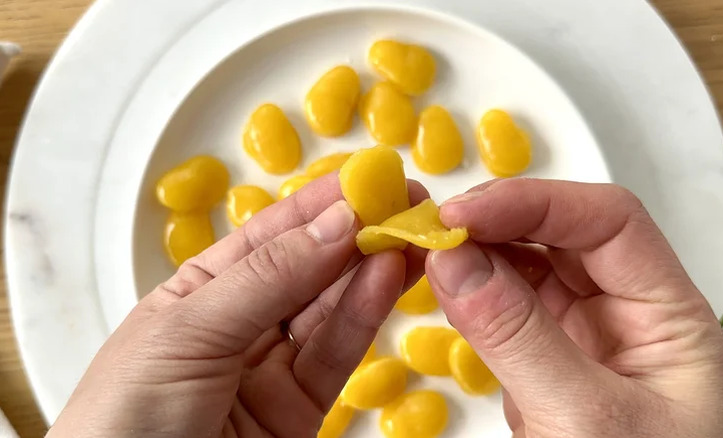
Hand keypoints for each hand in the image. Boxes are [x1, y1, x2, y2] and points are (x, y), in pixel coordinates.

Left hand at [47, 174, 426, 437]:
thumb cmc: (123, 420)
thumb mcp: (189, 332)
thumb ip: (267, 278)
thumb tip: (334, 222)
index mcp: (198, 293)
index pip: (268, 235)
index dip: (318, 204)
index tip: (367, 176)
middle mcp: (239, 325)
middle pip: (309, 269)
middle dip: (357, 233)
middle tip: (406, 202)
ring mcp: (272, 369)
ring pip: (331, 309)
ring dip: (372, 270)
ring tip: (410, 234)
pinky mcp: (301, 410)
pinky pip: (338, 354)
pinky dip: (366, 315)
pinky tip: (390, 278)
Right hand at [426, 178, 722, 437]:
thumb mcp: (583, 419)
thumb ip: (518, 337)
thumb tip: (452, 260)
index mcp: (667, 314)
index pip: (607, 222)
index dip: (536, 203)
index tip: (466, 214)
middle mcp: (626, 313)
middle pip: (564, 235)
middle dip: (501, 221)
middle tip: (435, 228)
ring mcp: (583, 336)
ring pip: (529, 267)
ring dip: (479, 252)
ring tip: (428, 252)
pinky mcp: (546, 362)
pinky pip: (507, 307)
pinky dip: (470, 293)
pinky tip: (442, 287)